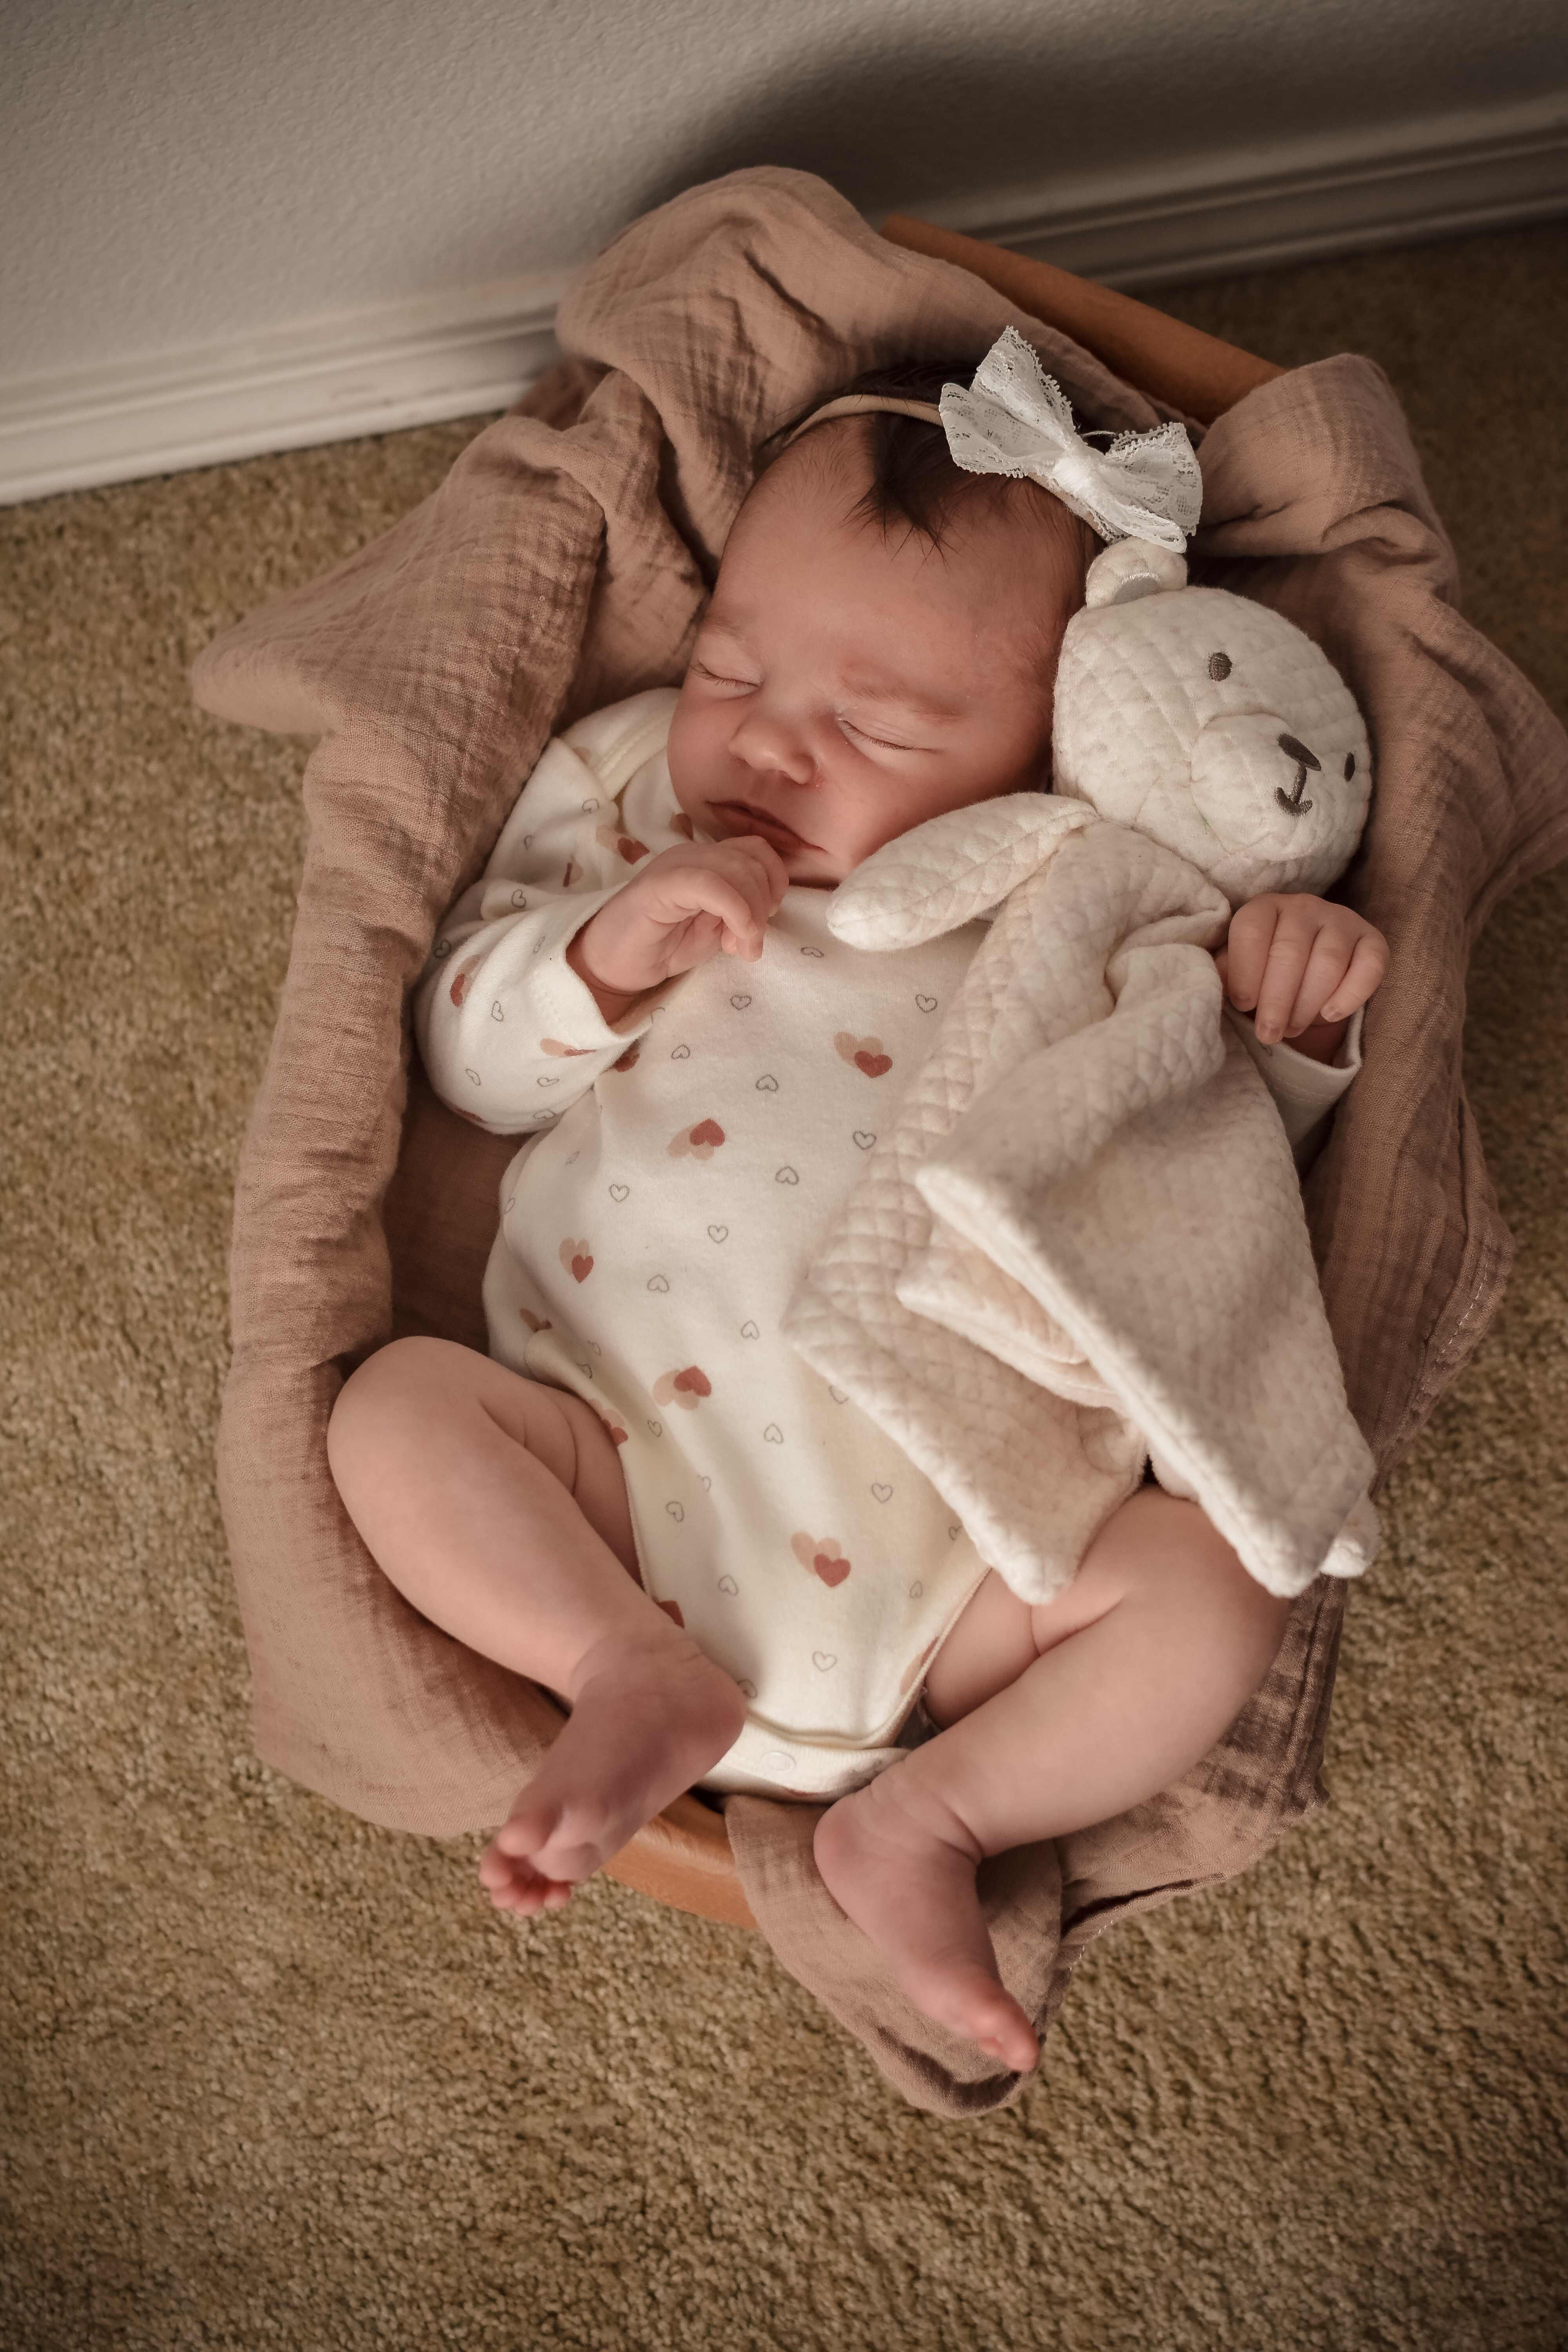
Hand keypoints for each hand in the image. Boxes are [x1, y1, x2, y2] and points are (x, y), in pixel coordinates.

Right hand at [567, 834, 789, 1009]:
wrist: (613, 965)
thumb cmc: (662, 946)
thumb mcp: (715, 929)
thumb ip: (741, 912)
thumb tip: (767, 910)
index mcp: (707, 860)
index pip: (757, 851)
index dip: (774, 885)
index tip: (763, 925)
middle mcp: (693, 853)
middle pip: (753, 858)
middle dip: (764, 906)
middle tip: (748, 945)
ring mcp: (675, 865)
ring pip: (738, 868)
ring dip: (752, 914)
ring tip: (738, 948)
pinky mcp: (660, 883)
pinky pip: (711, 883)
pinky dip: (736, 911)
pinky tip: (733, 940)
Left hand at [1215, 893, 1387, 1059]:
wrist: (1306, 977)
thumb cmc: (1263, 975)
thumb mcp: (1237, 971)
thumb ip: (1225, 973)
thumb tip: (1214, 983)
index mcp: (1264, 908)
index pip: (1251, 931)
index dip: (1245, 972)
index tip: (1242, 1005)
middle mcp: (1304, 906)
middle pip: (1289, 951)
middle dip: (1277, 1000)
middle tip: (1268, 1033)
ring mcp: (1341, 920)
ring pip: (1328, 962)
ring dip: (1307, 1003)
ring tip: (1292, 1029)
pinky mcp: (1372, 941)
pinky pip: (1369, 966)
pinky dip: (1351, 994)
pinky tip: (1330, 1014)